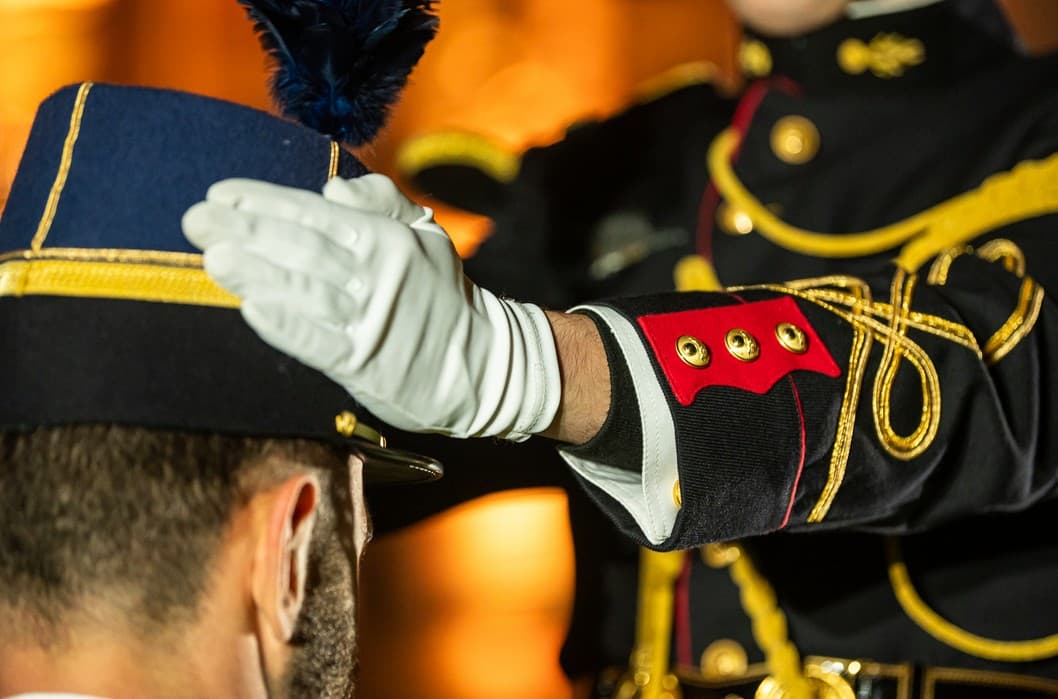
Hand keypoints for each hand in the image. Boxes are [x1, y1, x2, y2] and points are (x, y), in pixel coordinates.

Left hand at [182, 174, 560, 440]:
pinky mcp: (366, 363)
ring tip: (214, 257)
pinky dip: (287, 326)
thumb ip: (381, 203)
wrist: (482, 364)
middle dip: (246, 231)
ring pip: (306, 291)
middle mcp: (376, 275)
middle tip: (195, 219)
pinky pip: (321, 342)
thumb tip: (328, 188)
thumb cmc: (443, 296)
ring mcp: (370, 320)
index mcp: (385, 238)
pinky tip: (253, 309)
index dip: (265, 201)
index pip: (315, 212)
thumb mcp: (426, 235)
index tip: (220, 193)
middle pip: (302, 247)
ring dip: (257, 273)